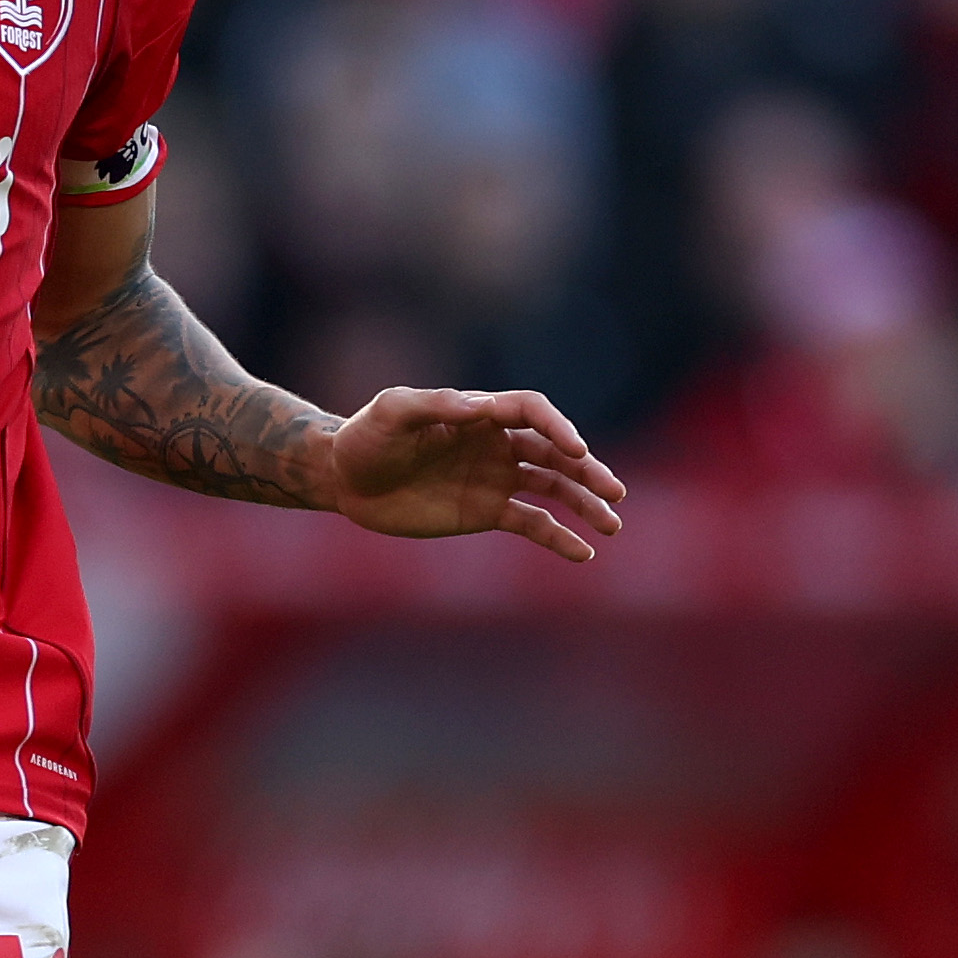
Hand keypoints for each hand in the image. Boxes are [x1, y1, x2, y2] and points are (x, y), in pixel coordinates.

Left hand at [323, 387, 626, 561]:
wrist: (343, 480)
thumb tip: (481, 405)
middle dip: (587, 470)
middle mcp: (495, 443)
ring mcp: (494, 478)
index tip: (575, 448)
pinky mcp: (486, 511)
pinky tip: (584, 553)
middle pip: (554, 451)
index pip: (532, 411)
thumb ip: (433, 404)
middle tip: (614, 492)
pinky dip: (559, 537)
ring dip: (585, 503)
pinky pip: (532, 524)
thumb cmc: (364, 438)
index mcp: (478, 413)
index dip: (558, 427)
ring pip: (553, 487)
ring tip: (612, 525)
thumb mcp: (392, 412)